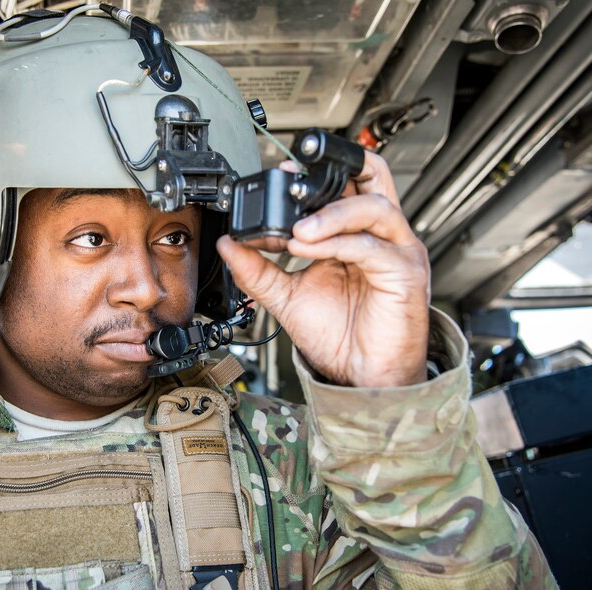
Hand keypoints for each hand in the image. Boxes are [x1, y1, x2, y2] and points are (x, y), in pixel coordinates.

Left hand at [216, 152, 430, 386]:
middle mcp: (380, 234)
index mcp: (356, 232)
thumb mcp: (287, 297)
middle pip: (372, 174)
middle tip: (290, 181)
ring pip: (371, 207)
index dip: (301, 184)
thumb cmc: (339, 335)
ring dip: (327, 215)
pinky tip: (307, 249)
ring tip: (292, 233)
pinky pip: (371, 246)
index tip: (265, 195)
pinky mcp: (405, 272)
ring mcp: (397, 249)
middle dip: (333, 168)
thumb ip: (258, 270)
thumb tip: (228, 244)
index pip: (338, 186)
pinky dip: (336, 243)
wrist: (363, 376)